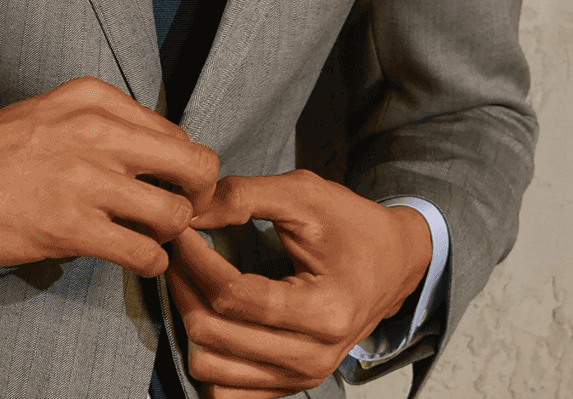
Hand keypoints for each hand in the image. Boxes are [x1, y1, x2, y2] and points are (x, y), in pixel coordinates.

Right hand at [0, 77, 218, 276]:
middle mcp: (96, 131)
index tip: (167, 190)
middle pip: (196, 167)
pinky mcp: (67, 226)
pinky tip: (129, 259)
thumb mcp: (51, 116)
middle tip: (173, 217)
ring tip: (143, 240)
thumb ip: (105, 132)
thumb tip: (159, 170)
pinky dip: (148, 263)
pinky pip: (143, 252)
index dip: (182, 171)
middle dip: (196, 199)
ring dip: (167, 236)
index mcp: (93, 98)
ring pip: (175, 214)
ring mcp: (83, 178)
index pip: (178, 135)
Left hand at [167, 171, 432, 397]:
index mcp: (324, 311)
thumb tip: (190, 211)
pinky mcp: (289, 385)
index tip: (179, 229)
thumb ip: (243, 197)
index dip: (194, 259)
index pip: (233, 296)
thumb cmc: (352, 226)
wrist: (394, 262)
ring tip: (190, 279)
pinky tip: (207, 312)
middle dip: (183, 285)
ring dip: (188, 319)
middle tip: (178, 249)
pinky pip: (224, 390)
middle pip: (214, 333)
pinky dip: (205, 352)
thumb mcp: (304, 194)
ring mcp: (301, 377)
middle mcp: (314, 356)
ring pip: (210, 367)